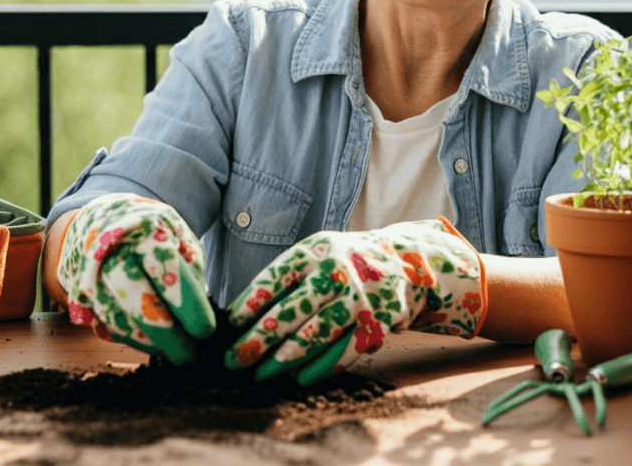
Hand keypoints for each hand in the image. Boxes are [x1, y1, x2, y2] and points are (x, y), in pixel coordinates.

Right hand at [56, 193, 216, 364]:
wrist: (97, 219)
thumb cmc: (147, 230)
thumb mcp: (177, 233)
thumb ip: (191, 267)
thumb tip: (203, 311)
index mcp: (145, 232)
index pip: (172, 279)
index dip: (192, 311)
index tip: (206, 331)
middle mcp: (113, 253)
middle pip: (142, 308)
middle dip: (171, 340)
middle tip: (191, 356)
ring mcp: (90, 276)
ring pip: (122, 323)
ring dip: (151, 345)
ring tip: (174, 352)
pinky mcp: (77, 295)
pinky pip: (105, 326)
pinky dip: (132, 340)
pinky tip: (151, 344)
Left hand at [224, 218, 484, 384]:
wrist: (405, 262)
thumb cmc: (343, 262)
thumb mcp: (315, 255)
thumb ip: (284, 279)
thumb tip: (237, 317)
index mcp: (313, 252)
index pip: (272, 280)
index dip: (247, 307)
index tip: (226, 329)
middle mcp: (336, 272)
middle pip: (290, 312)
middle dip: (257, 341)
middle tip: (233, 361)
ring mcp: (359, 298)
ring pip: (315, 335)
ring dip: (283, 359)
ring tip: (259, 374)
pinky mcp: (378, 322)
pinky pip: (344, 351)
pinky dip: (320, 368)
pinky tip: (299, 379)